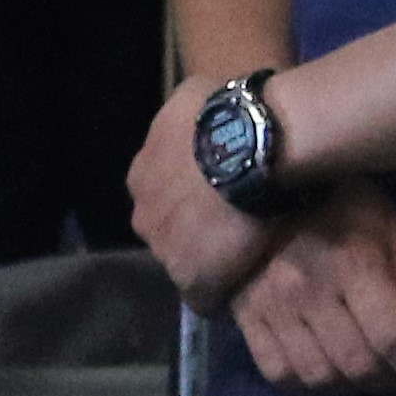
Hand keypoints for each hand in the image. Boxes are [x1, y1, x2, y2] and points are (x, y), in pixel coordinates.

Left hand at [130, 75, 285, 310]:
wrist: (255, 146)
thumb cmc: (225, 114)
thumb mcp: (192, 98)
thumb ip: (185, 119)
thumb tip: (198, 114)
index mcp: (141, 175)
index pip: (160, 196)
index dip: (190, 199)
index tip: (216, 199)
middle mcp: (143, 214)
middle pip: (168, 231)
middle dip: (194, 231)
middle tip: (232, 225)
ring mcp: (164, 249)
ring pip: (184, 263)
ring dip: (208, 260)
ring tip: (244, 255)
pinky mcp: (192, 278)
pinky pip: (203, 296)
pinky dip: (220, 292)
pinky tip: (242, 284)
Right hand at [236, 185, 395, 395]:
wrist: (261, 179)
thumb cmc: (338, 200)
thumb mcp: (391, 225)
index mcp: (352, 262)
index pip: (393, 338)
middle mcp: (308, 289)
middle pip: (358, 365)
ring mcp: (270, 305)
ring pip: (318, 377)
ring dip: (356, 390)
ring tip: (375, 379)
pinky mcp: (245, 315)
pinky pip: (277, 373)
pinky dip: (309, 387)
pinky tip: (330, 375)